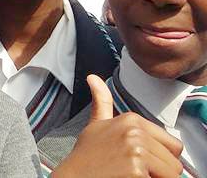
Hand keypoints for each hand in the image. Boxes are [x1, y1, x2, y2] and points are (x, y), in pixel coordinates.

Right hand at [52, 75, 183, 177]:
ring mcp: (136, 152)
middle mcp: (135, 133)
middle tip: (135, 170)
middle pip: (174, 162)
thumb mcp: (95, 125)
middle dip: (160, 171)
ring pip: (171, 175)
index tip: (142, 161)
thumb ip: (101, 101)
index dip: (161, 158)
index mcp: (131, 120)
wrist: (73, 176)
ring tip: (133, 175)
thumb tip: (93, 78)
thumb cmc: (86, 156)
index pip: (173, 145)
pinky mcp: (137, 171)